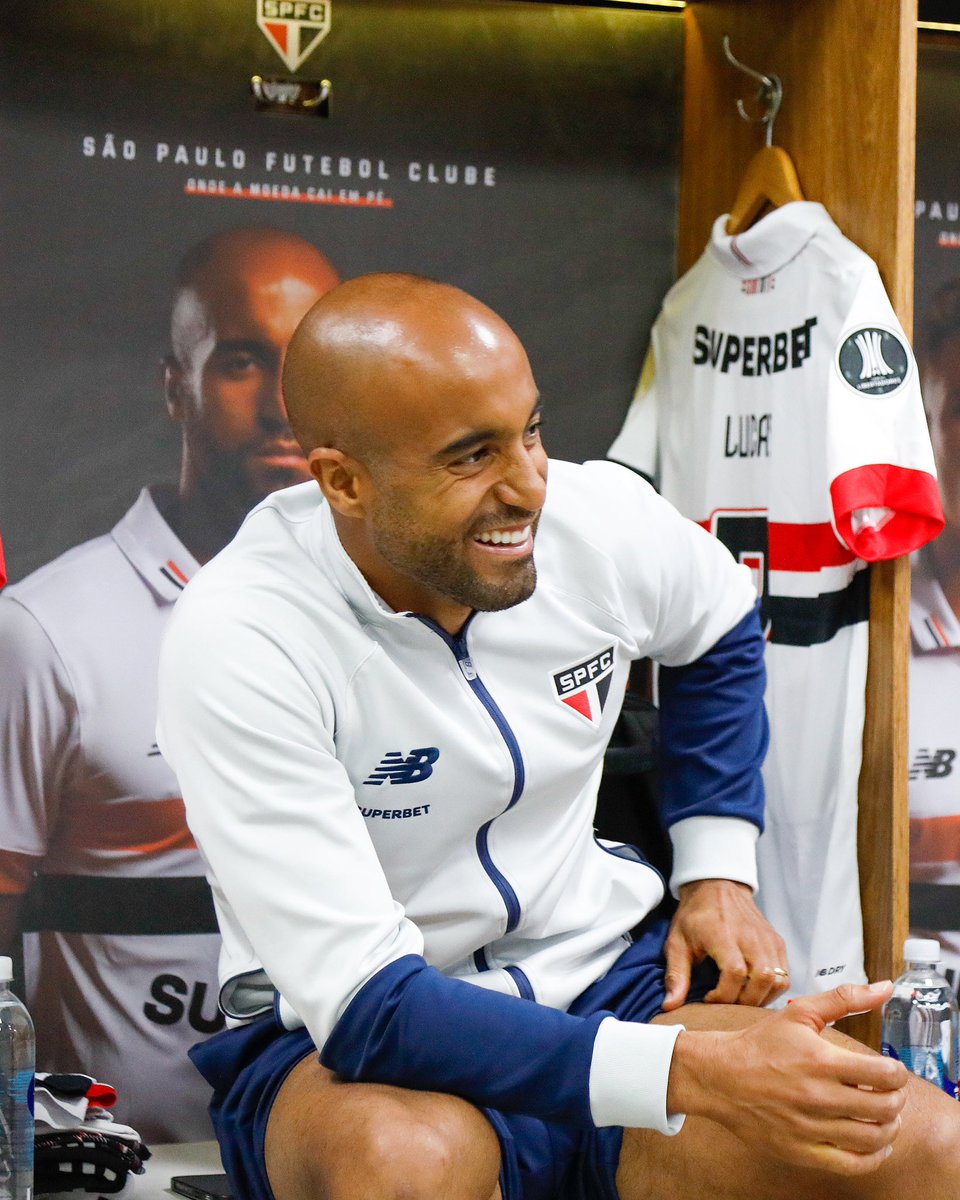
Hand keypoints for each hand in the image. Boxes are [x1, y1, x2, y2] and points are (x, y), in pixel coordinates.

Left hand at [662, 878, 788, 1008]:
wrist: (716, 886)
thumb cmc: (696, 915)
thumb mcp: (677, 942)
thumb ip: (676, 974)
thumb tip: (670, 1005)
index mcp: (722, 933)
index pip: (734, 972)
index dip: (724, 994)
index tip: (710, 998)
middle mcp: (749, 936)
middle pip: (762, 978)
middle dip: (745, 1001)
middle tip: (727, 1004)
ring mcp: (766, 939)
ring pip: (778, 979)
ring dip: (762, 998)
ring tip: (741, 999)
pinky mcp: (777, 942)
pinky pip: (784, 974)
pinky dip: (773, 988)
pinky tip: (754, 990)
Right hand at [668, 982, 909, 1175]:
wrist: (719, 1076)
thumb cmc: (759, 1045)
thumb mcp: (800, 1014)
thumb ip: (844, 999)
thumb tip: (884, 988)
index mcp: (820, 1060)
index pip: (885, 1075)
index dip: (898, 1072)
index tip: (891, 1070)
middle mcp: (817, 1096)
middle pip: (884, 1108)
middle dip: (897, 1099)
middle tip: (891, 1092)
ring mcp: (810, 1128)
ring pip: (873, 1139)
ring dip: (889, 1127)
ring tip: (884, 1116)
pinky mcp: (801, 1151)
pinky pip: (851, 1164)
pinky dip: (873, 1157)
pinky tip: (874, 1144)